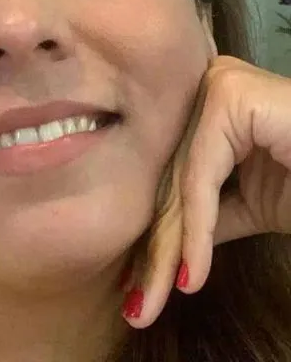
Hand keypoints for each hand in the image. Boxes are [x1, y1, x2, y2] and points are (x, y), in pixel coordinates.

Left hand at [121, 56, 290, 327]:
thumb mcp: (251, 202)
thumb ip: (205, 211)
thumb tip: (163, 247)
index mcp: (206, 100)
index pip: (175, 174)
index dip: (160, 232)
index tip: (139, 285)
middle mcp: (204, 83)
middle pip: (174, 179)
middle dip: (158, 250)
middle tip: (139, 306)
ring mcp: (215, 84)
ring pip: (182, 180)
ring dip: (171, 249)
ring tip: (154, 300)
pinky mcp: (230, 95)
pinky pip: (202, 175)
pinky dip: (197, 229)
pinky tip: (190, 274)